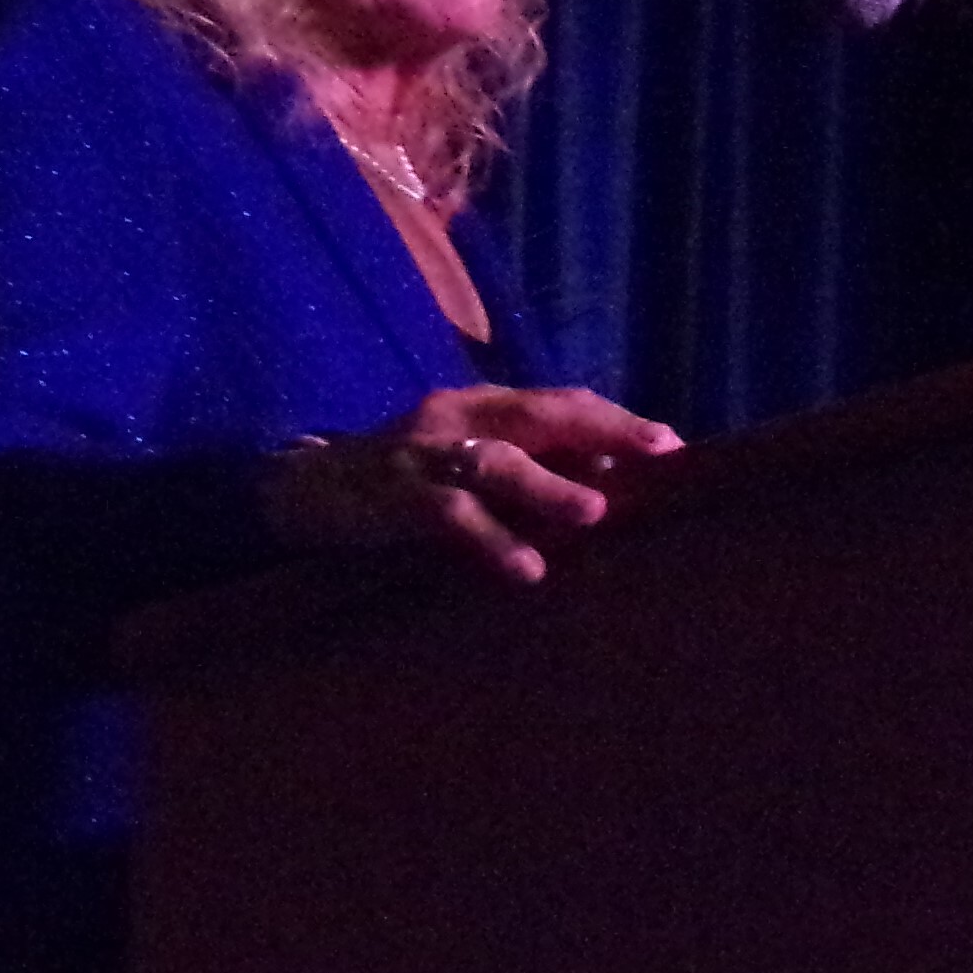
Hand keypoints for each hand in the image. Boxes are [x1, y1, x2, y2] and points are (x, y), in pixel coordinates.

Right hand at [258, 383, 680, 584]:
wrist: (302, 489)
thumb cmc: (402, 482)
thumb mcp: (463, 463)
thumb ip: (526, 468)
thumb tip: (606, 483)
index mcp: (479, 406)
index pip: (559, 403)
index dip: (614, 420)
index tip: (670, 443)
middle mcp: (455, 416)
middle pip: (540, 415)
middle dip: (603, 432)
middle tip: (658, 452)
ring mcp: (421, 455)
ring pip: (496, 462)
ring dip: (547, 487)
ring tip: (594, 513)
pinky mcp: (393, 498)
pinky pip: (448, 516)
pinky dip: (490, 540)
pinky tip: (525, 569)